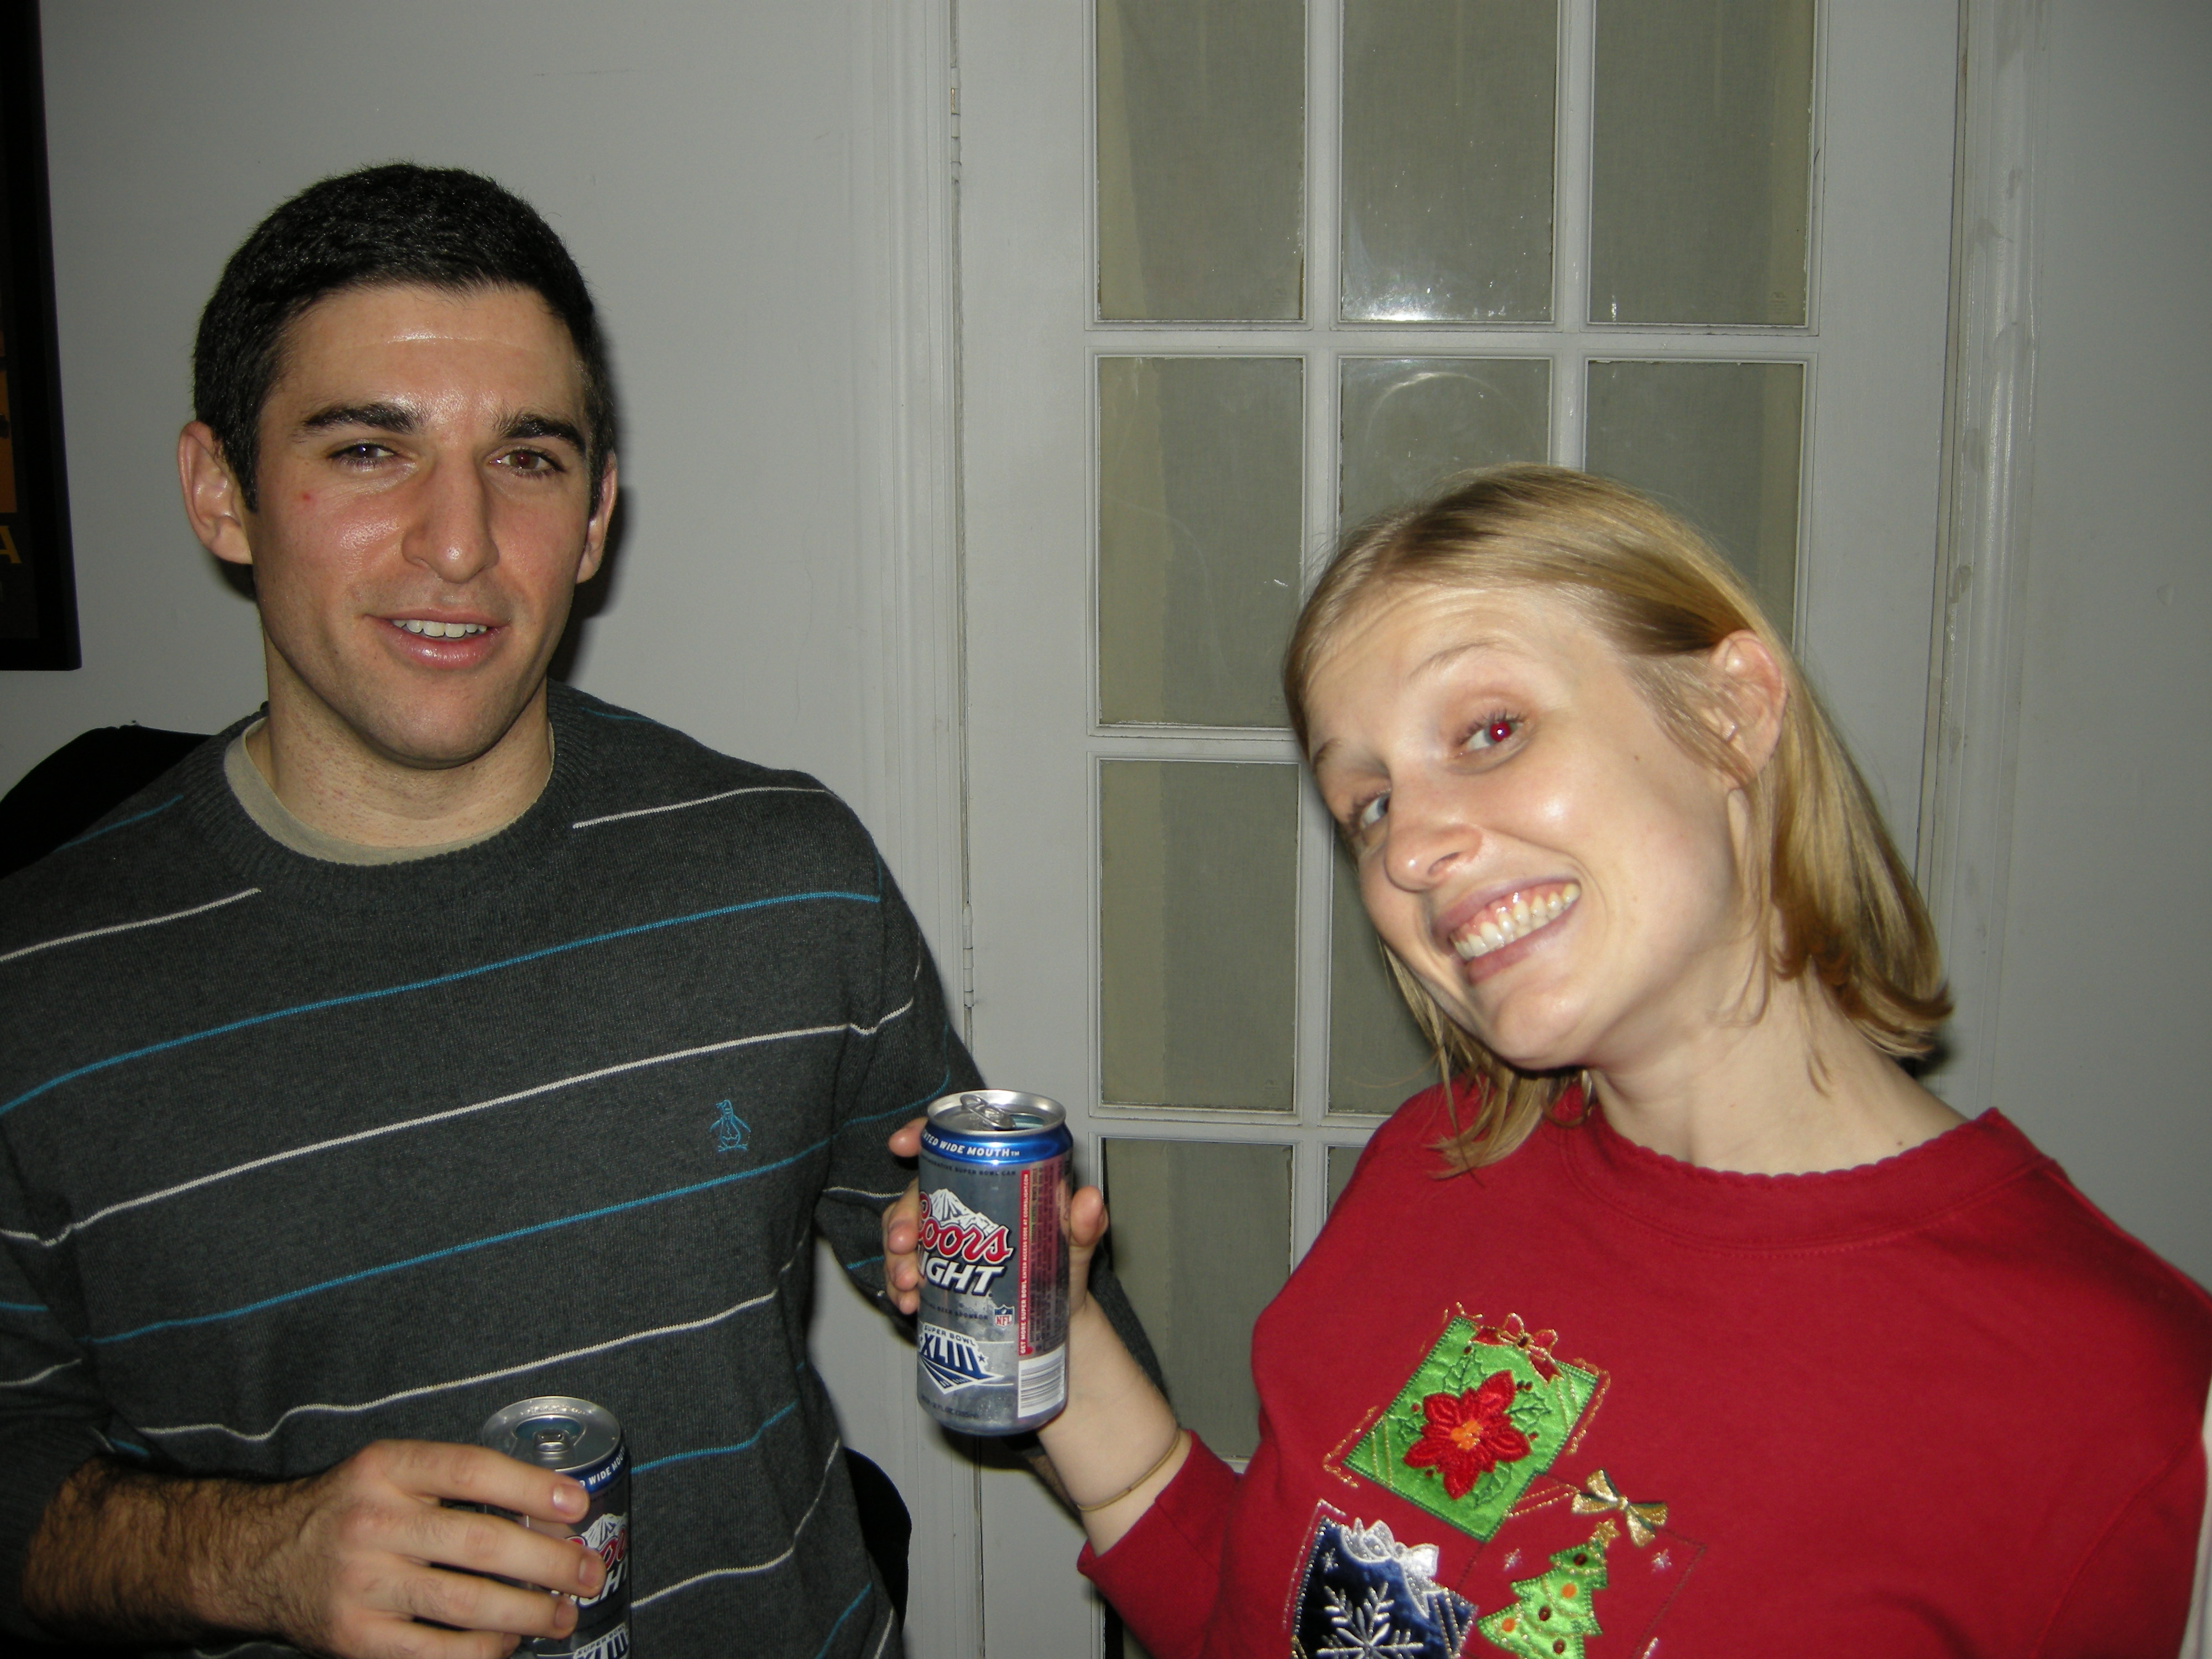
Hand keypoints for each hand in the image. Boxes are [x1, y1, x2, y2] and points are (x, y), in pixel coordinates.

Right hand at [226, 1439, 606, 1658]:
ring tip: (564, 1614)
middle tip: (590, 1573)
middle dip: (548, 1562)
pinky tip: (510, 1642)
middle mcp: (372, 1523)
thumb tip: (549, 1516)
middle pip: (479, 1542)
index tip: (577, 1505)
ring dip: (528, 1612)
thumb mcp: (388, 1474)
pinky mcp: (355, 1639)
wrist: (258, 1557)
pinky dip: (483, 1650)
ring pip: (465, 1603)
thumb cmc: (348, 1511)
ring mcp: (362, 1585)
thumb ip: (453, 1484)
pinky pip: (435, 1652)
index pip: (470, 1470)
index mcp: (385, 1469)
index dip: (530, 1487)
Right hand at [882, 1118, 1110, 1318]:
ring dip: (896, 1257)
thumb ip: (1084, 1223)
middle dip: (902, 1216)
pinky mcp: (934, 1273)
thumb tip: (1088, 1200)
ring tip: (909, 1283)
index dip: (920, 1134)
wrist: (1055, 1321)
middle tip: (906, 1243)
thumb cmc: (1063, 1268)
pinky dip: (899, 1288)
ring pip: (902, 1233)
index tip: (901, 1143)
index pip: (951, 1145)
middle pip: (918, 1193)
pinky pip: (903, 1272)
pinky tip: (909, 1302)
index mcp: (990, 1179)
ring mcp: (943, 1239)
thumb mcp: (1075, 1244)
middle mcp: (962, 1203)